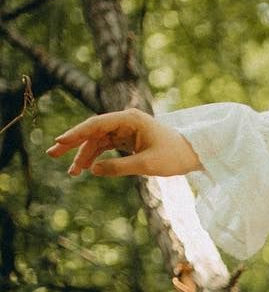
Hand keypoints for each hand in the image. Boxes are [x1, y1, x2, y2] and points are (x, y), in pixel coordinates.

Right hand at [46, 109, 202, 178]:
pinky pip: (106, 146)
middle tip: (52, 153)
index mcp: (130, 119)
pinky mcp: (127, 139)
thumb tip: (93, 169)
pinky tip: (86, 168)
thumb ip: (120, 167)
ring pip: (97, 140)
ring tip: (72, 172)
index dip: (77, 133)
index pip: (97, 124)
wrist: (193, 154)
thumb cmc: (175, 156)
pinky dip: (96, 157)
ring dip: (84, 155)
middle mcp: (125, 120)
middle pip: (92, 130)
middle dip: (73, 143)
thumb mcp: (147, 165)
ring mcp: (125, 129)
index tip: (60, 141)